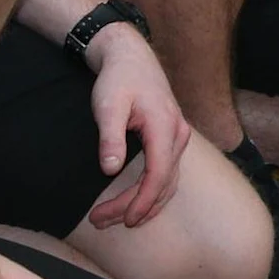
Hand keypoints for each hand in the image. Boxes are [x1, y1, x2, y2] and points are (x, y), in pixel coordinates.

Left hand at [80, 28, 191, 228]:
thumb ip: (109, 137)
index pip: (159, 173)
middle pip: (164, 181)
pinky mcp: (171, 137)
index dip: (143, 200)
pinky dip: (153, 191)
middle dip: (135, 207)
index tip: (124, 219)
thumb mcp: (107, 105)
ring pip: (168, 180)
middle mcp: (178, 134)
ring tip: (113, 218)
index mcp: (165, 126)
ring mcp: (178, 136)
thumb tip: (110, 169)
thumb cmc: (118, 80)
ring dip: (144, 202)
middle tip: (101, 221)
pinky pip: (168, 171)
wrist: (130, 58)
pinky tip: (135, 203)